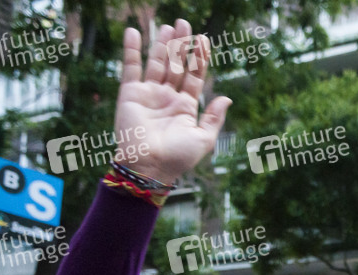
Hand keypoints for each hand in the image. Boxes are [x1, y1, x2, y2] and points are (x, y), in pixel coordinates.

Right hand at [115, 21, 231, 183]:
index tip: (205, 40)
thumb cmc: (178, 157)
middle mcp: (167, 98)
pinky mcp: (130, 94)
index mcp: (185, 107)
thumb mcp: (203, 139)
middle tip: (185, 23)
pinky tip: (133, 32)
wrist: (148, 167)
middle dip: (181, 45)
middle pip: (176, 64)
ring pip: (157, 62)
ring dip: (162, 43)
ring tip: (169, 26)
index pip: (194, 77)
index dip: (199, 58)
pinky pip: (130, 67)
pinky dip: (131, 49)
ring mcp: (149, 94)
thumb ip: (213, 118)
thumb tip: (227, 98)